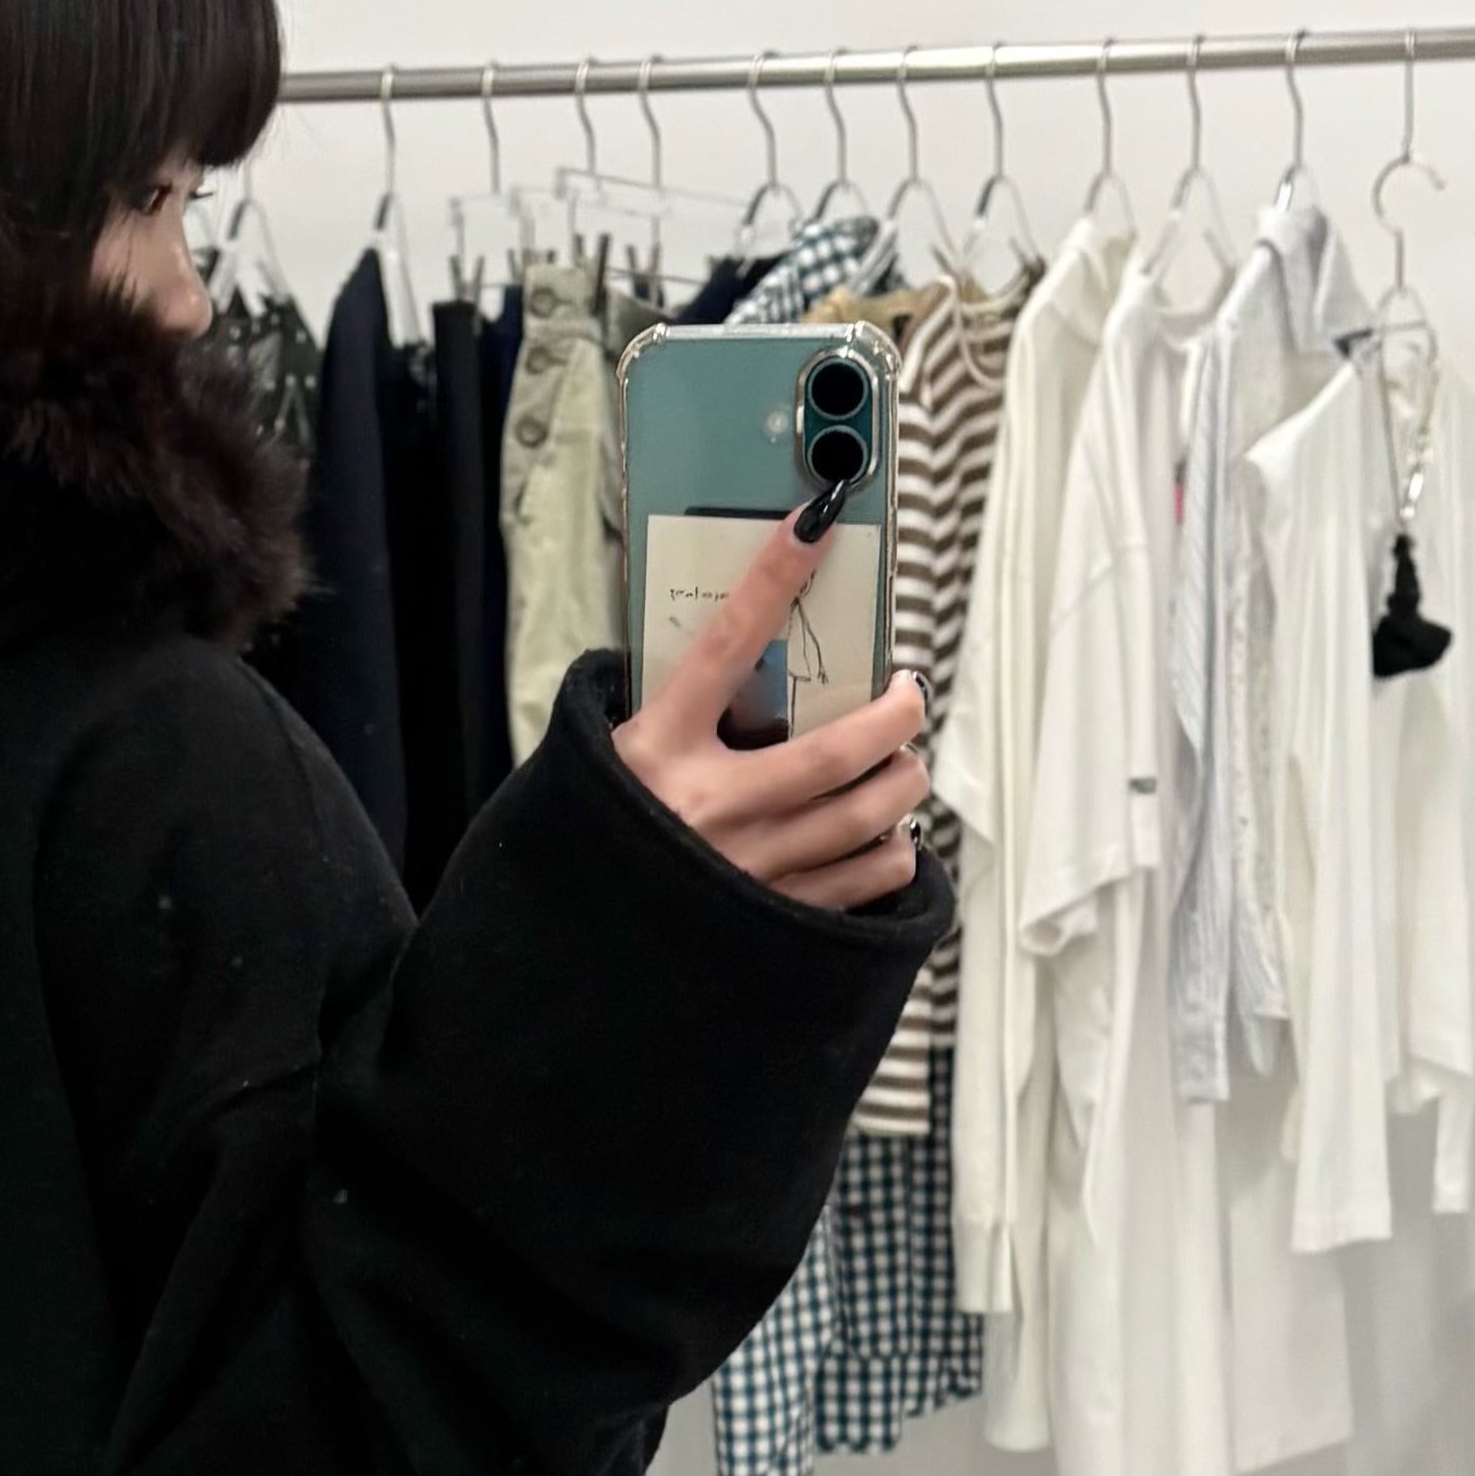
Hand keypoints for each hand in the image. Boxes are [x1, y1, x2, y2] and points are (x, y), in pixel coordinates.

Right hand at [610, 509, 931, 908]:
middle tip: (908, 694)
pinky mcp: (773, 923)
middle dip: (895, 714)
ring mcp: (748, 870)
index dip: (775, 578)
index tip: (818, 524)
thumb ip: (662, 713)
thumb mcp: (606, 762)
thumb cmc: (594, 839)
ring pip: (866, 816)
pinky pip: (864, 881)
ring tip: (903, 765)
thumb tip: (727, 656)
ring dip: (903, 780)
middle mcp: (710, 809)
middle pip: (837, 750)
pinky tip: (888, 838)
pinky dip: (891, 853)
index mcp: (657, 752)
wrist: (566, 951)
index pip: (726, 644)